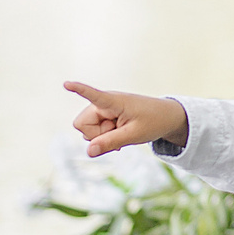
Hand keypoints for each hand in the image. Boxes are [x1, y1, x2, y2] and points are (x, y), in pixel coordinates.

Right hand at [65, 80, 189, 155]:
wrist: (166, 117)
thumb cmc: (153, 121)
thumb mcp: (134, 135)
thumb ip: (111, 142)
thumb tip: (89, 151)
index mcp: (113, 101)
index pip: (93, 95)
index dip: (79, 90)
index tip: (66, 83)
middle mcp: (104, 103)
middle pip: (81, 124)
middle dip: (95, 135)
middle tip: (117, 133)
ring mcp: (104, 110)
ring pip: (86, 130)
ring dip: (101, 136)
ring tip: (122, 132)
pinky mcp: (105, 116)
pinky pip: (95, 131)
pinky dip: (104, 137)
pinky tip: (119, 136)